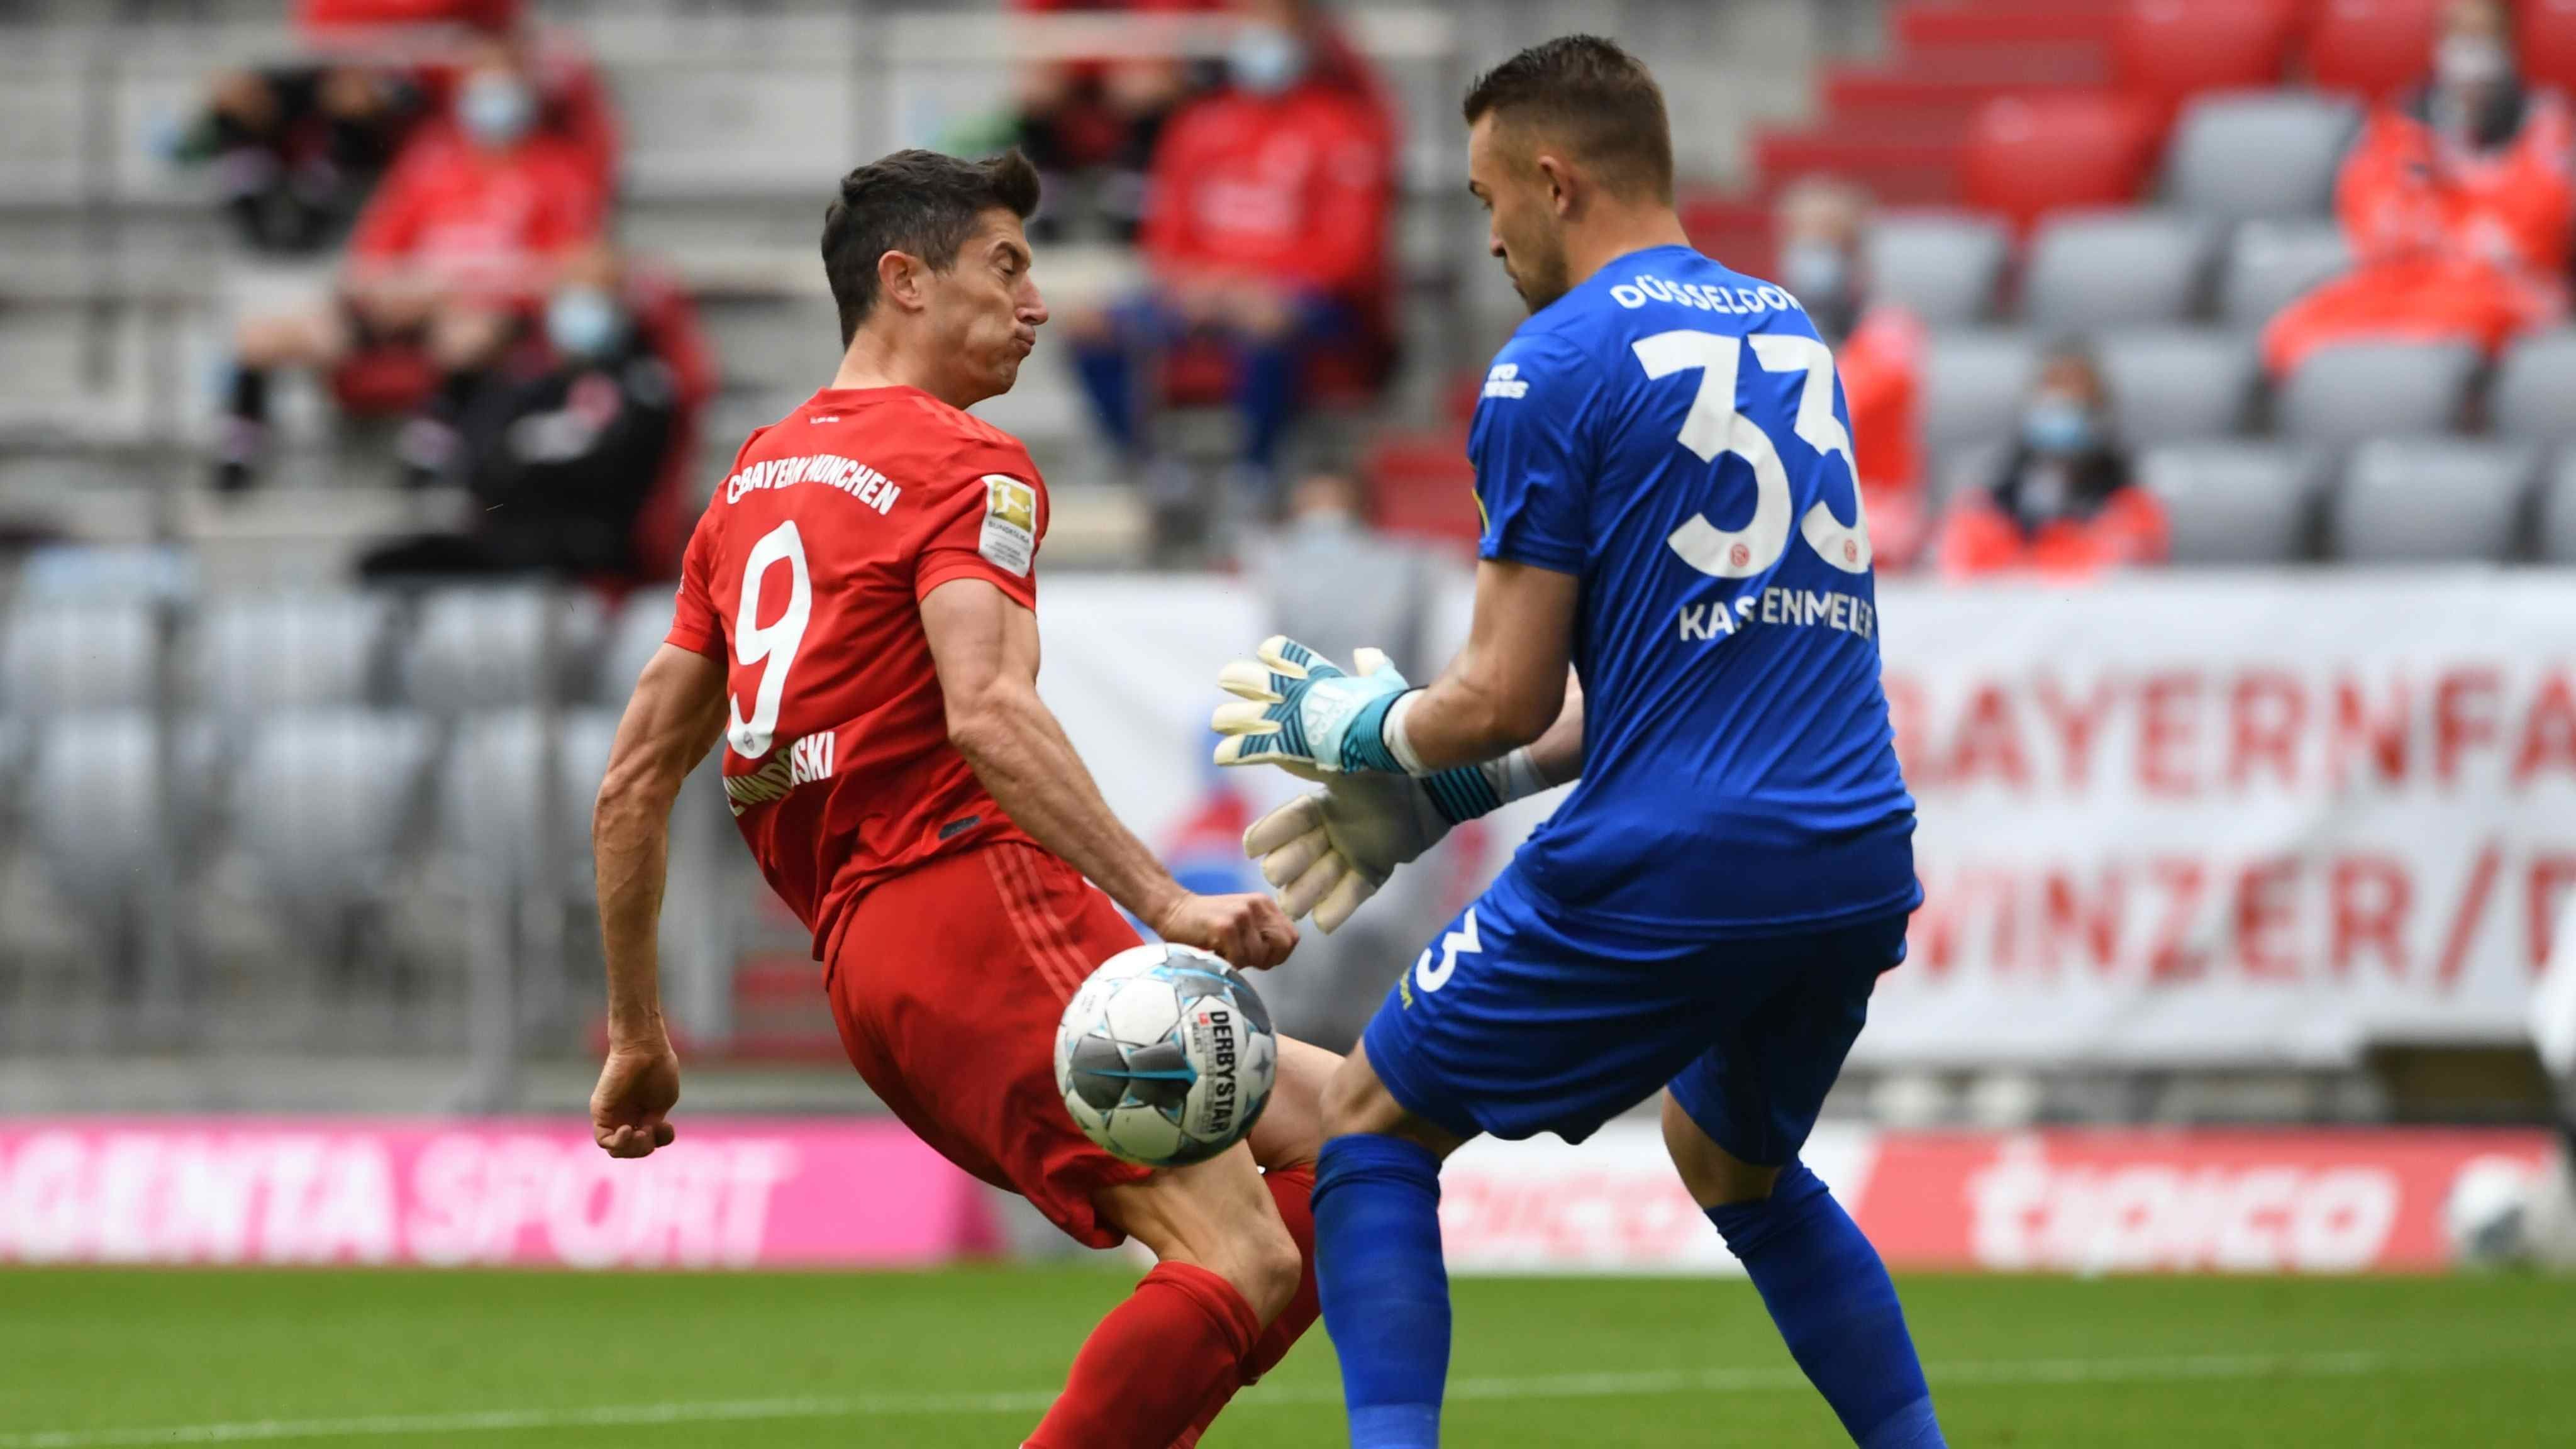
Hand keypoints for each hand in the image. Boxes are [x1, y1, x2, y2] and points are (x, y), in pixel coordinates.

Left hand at [590, 1037, 679, 1158]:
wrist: (646, 1049)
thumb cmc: (659, 1069)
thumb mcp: (663, 1103)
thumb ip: (654, 1124)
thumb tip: (645, 1134)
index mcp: (643, 1115)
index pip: (647, 1142)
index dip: (659, 1141)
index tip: (667, 1126)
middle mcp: (626, 1117)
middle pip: (631, 1150)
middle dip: (645, 1147)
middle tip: (651, 1130)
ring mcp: (612, 1116)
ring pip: (616, 1149)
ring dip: (632, 1148)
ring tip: (640, 1131)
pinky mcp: (600, 1112)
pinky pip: (603, 1140)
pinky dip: (617, 1142)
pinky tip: (628, 1130)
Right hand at [1152, 890, 1299, 969]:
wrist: (1171, 909)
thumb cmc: (1206, 925)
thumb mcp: (1242, 923)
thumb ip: (1261, 934)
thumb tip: (1277, 957)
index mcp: (1265, 905)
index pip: (1291, 939)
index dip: (1276, 955)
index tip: (1256, 957)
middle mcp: (1258, 906)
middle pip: (1282, 947)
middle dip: (1264, 960)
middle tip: (1241, 957)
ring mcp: (1242, 915)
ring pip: (1259, 957)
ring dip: (1240, 962)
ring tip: (1223, 950)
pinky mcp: (1226, 926)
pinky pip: (1239, 959)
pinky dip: (1226, 963)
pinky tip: (1214, 951)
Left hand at [1211, 638, 1410, 775]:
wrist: (1381, 733)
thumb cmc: (1387, 711)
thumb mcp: (1383, 682)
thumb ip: (1373, 668)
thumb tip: (1367, 653)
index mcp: (1318, 676)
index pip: (1284, 652)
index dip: (1275, 652)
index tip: (1267, 652)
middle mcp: (1295, 693)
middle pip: (1253, 679)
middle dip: (1238, 679)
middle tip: (1226, 679)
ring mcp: (1285, 719)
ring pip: (1242, 715)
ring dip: (1229, 718)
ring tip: (1219, 722)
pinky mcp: (1282, 746)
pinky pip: (1247, 749)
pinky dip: (1233, 752)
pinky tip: (1220, 756)